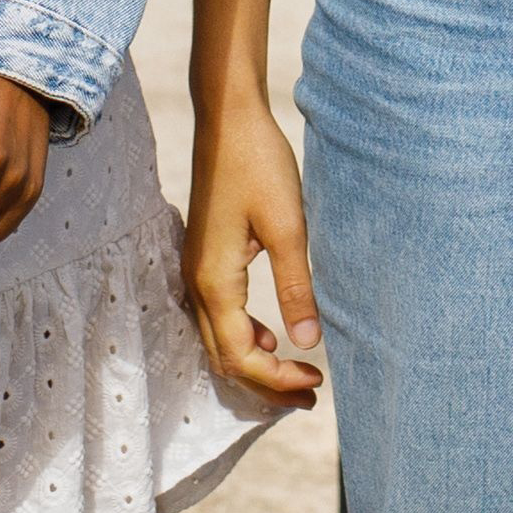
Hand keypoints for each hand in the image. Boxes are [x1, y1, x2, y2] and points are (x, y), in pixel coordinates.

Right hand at [178, 92, 324, 400]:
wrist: (228, 119)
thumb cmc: (258, 164)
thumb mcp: (288, 227)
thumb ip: (296, 287)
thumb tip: (308, 342)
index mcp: (215, 282)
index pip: (242, 358)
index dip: (277, 382)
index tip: (317, 380)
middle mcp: (197, 284)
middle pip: (226, 359)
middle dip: (267, 385)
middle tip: (311, 393)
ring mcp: (196, 271)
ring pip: (219, 341)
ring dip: (256, 363)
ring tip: (297, 372)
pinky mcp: (204, 258)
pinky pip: (218, 317)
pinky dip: (244, 336)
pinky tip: (272, 334)